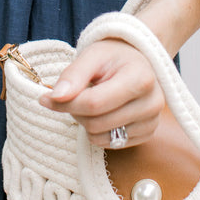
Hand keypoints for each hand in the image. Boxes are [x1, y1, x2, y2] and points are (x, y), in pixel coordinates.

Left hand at [39, 38, 164, 147]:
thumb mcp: (92, 55)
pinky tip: (105, 112)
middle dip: (77, 111)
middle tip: (76, 94)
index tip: (47, 97)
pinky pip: (110, 144)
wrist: (138, 61)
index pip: (94, 103)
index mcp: (140, 78)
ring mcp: (152, 122)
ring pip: (101, 137)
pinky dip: (99, 131)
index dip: (66, 103)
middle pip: (96, 123)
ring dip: (87, 122)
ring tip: (93, 101)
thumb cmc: (114, 57)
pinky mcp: (148, 134)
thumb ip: (73, 74)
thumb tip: (55, 97)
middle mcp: (152, 103)